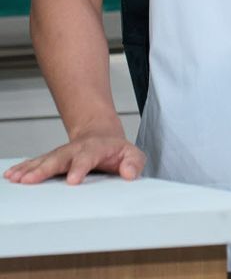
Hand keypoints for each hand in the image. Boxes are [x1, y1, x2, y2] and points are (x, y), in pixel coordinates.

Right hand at [3, 135, 145, 185]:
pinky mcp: (53, 158)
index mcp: (96, 148)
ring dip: (30, 169)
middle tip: (31, 180)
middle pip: (60, 158)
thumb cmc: (116, 150)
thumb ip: (133, 164)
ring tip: (17, 178)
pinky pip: (37, 162)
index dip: (80, 168)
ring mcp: (63, 153)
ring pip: (45, 159)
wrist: (101, 134)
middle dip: (45, 169)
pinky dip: (25, 168)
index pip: (88, 157)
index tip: (72, 180)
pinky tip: (13, 174)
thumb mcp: (132, 154)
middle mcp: (76, 149)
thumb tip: (129, 174)